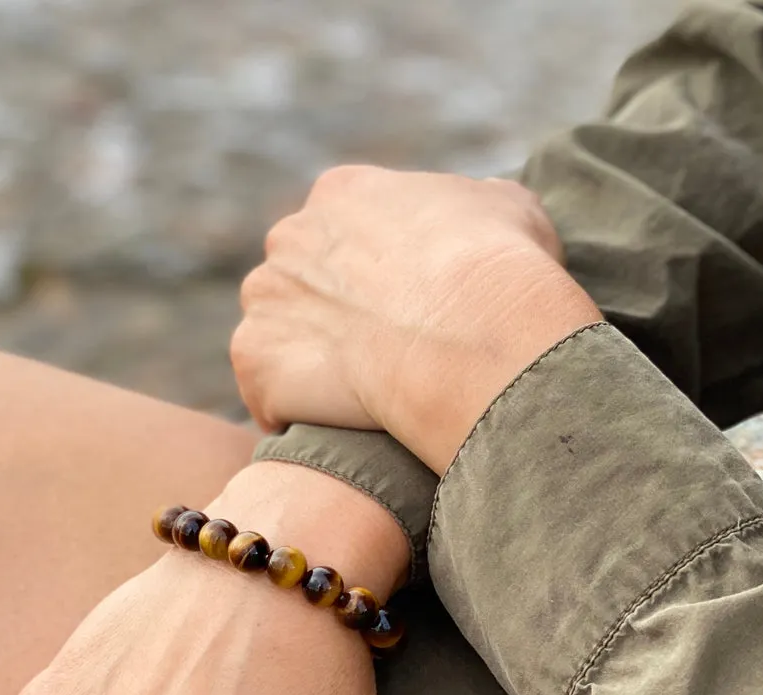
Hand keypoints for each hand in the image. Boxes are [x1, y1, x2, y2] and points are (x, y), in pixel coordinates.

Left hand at [232, 166, 601, 472]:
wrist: (468, 331)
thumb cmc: (501, 268)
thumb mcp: (509, 209)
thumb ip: (474, 211)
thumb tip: (477, 227)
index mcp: (343, 195)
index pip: (342, 236)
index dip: (373, 280)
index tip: (402, 314)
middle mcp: (289, 238)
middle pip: (299, 286)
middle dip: (332, 321)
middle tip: (379, 360)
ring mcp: (264, 300)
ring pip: (278, 341)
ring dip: (308, 370)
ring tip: (358, 403)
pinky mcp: (253, 361)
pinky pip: (267, 398)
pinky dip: (294, 417)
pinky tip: (335, 431)